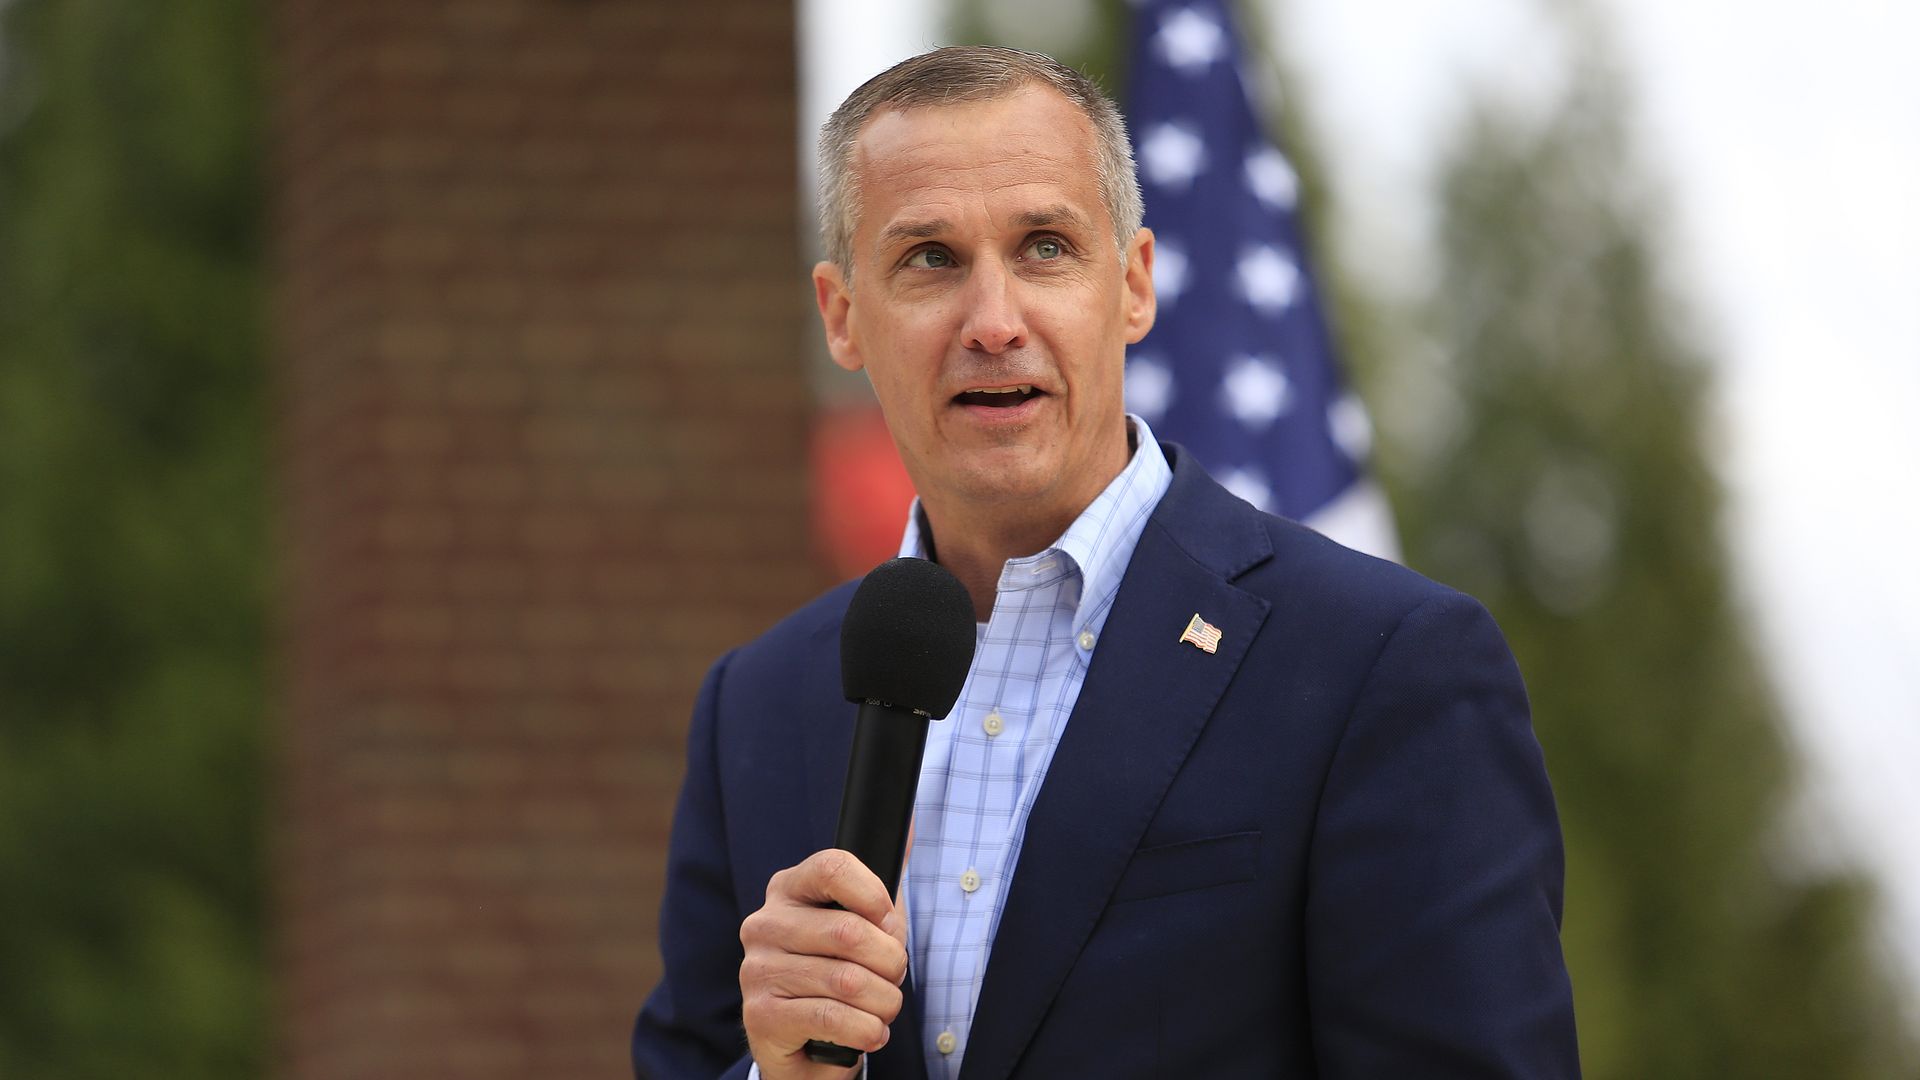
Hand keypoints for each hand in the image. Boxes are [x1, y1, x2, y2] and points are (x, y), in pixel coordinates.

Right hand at [739, 849, 908, 1079]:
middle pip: (848, 931)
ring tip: (883, 1008)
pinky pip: (831, 1018)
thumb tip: (910, 821)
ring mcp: (757, 970)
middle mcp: (765, 924)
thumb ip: (882, 878)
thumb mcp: (863, 921)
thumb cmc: (839, 972)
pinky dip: (866, 1029)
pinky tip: (870, 1031)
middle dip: (890, 962)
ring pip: (846, 980)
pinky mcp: (760, 1015)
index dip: (875, 897)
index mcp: (788, 889)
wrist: (804, 1042)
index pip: (833, 867)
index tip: (889, 926)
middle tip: (894, 977)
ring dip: (883, 1001)